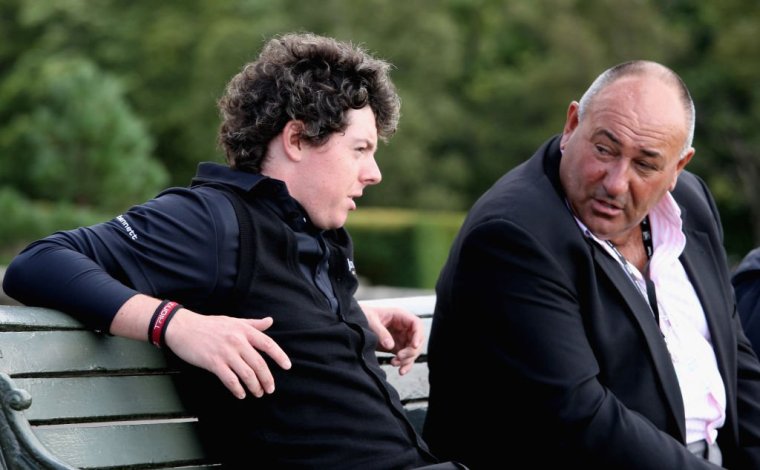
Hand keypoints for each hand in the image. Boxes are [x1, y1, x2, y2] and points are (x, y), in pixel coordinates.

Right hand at [164, 309, 290, 399]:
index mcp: (244, 330)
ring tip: (258, 393)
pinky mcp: (213, 363)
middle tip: (270, 389)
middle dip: (267, 379)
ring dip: (254, 386)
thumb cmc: (209, 324)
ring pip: (247, 374)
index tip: (287, 366)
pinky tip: (241, 394)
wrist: (183, 327)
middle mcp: (237, 341)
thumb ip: (253, 323)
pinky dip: (238, 389)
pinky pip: (230, 380)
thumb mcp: (233, 320)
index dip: (280, 356)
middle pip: (259, 364)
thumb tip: (270, 321)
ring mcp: (225, 352)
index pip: (268, 344)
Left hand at [361, 303, 422, 374]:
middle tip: (400, 356)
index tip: (414, 346)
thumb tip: (390, 346)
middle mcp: (404, 327)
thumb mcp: (371, 321)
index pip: (416, 324)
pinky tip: (400, 370)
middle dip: (411, 351)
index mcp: (400, 316)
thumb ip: (381, 333)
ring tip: (394, 363)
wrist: (356, 322)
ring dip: (407, 360)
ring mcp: (402, 338)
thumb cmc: (364, 315)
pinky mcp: (397, 347)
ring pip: (413, 351)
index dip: (418, 335)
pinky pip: (406, 358)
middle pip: (417, 340)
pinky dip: (405, 365)